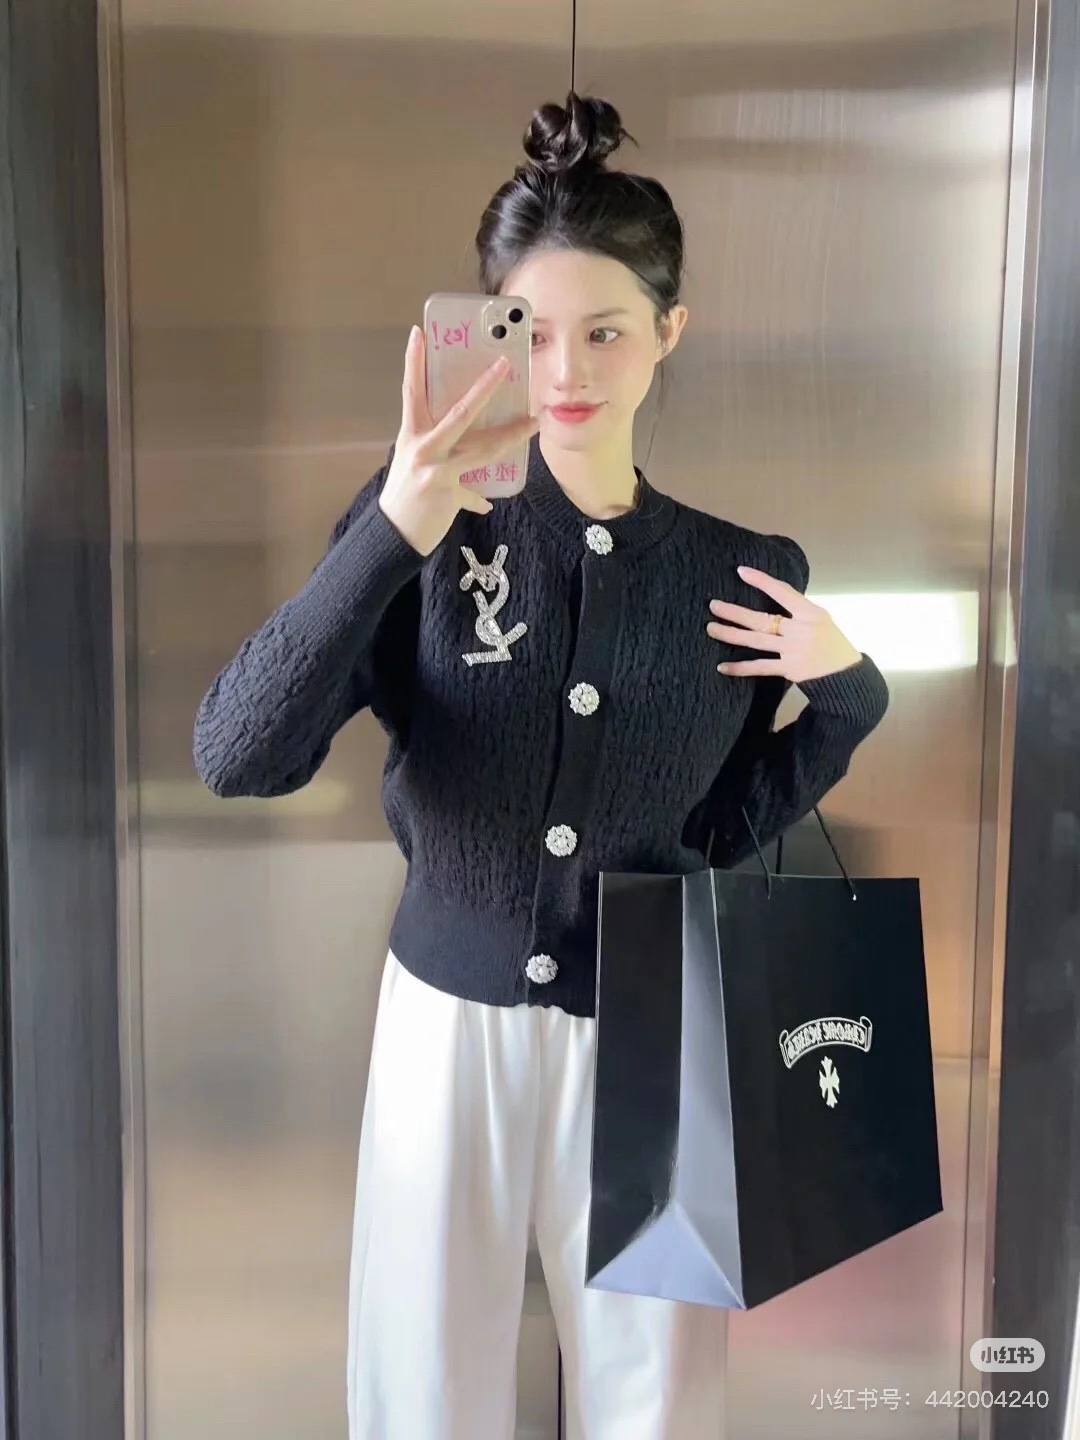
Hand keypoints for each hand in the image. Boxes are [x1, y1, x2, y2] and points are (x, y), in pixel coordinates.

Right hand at [379, 326, 539, 555]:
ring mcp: (436, 470)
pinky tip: (487, 504)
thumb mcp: (413, 464)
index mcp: (411, 434)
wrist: (393, 533)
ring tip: (533, 422)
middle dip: (485, 388)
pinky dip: (479, 499)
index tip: (418, 332)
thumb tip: (464, 446)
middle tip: (504, 365)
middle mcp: (423, 447)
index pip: (411, 390)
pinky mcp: (448, 492)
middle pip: (460, 411)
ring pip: (482, 448)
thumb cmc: (404, 495)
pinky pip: (473, 493)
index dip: (414, 362)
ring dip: (512, 435)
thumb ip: (438, 451)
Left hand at [707, 565, 861, 683]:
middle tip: (713, 605)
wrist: (844, 673)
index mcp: (810, 613)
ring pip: (756, 641)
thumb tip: (769, 593)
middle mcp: (801, 630)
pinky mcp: (789, 670)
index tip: (740, 571)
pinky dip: (741, 668)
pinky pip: (760, 667)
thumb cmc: (829, 640)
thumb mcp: (820, 617)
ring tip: (711, 628)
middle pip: (762, 619)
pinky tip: (722, 667)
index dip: (762, 581)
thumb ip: (796, 608)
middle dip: (735, 612)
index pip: (782, 592)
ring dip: (731, 635)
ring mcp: (794, 651)